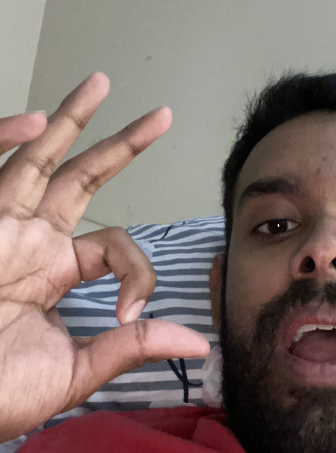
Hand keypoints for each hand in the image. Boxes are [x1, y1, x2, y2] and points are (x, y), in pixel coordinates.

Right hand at [0, 73, 209, 441]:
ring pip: (39, 159)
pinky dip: (2, 141)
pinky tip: (35, 120)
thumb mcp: (75, 369)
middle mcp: (31, 239)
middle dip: (120, 145)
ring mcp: (0, 225)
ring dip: (68, 119)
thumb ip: (132, 346)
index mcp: (56, 271)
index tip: (127, 310)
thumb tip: (198, 345)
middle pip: (83, 178)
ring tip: (101, 83)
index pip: (116, 245)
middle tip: (161, 116)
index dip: (137, 271)